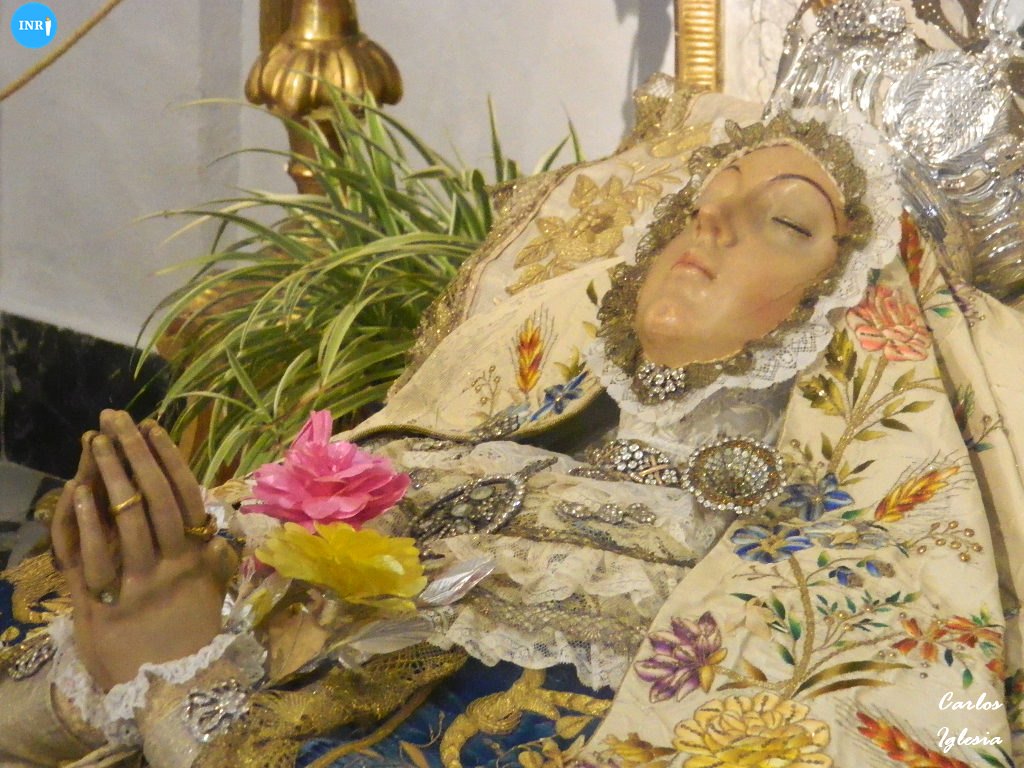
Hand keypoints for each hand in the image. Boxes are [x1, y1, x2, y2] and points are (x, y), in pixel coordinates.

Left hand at [52, 410, 236, 689]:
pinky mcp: (104, 603)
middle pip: (156, 496)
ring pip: (127, 518)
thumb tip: (216, 525)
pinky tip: (78, 491)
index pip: (187, 495)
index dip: (169, 457)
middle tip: (118, 418)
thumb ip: (214, 557)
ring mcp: (138, 583)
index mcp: (198, 558)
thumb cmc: (192, 636)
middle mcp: (171, 565)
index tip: (153, 425)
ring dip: (111, 475)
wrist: (171, 692)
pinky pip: (94, 555)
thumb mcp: (212, 592)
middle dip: (135, 453)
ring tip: (98, 440)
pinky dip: (86, 521)